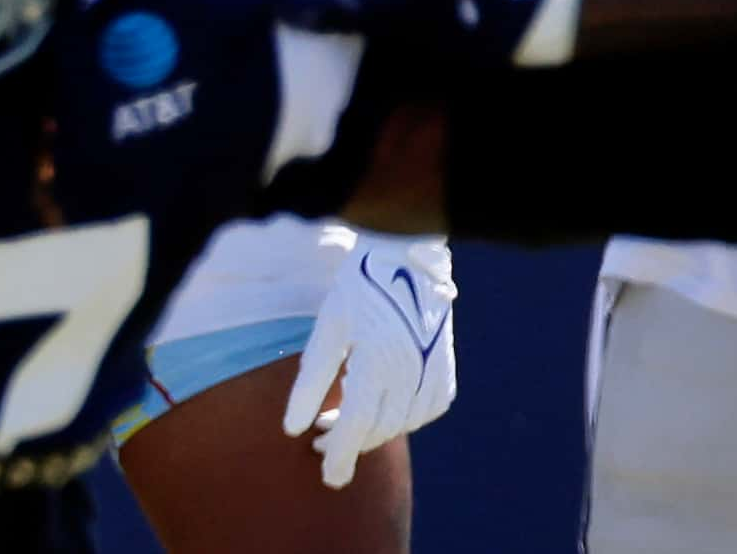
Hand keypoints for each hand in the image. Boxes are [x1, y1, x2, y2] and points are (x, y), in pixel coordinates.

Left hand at [283, 231, 458, 486]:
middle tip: (321, 444)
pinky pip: (423, 412)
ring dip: (372, 432)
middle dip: (350, 444)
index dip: (341, 455)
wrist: (408, 258)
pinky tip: (378, 409)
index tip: (326, 477)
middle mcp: (411, 374)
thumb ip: (311, 380)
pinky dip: (400, 419)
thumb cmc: (359, 287)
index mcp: (378, 361)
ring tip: (341, 424)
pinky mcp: (444, 373)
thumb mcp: (327, 328)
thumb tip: (293, 428)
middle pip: (378, 429)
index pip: (357, 425)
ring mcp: (433, 375)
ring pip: (401, 425)